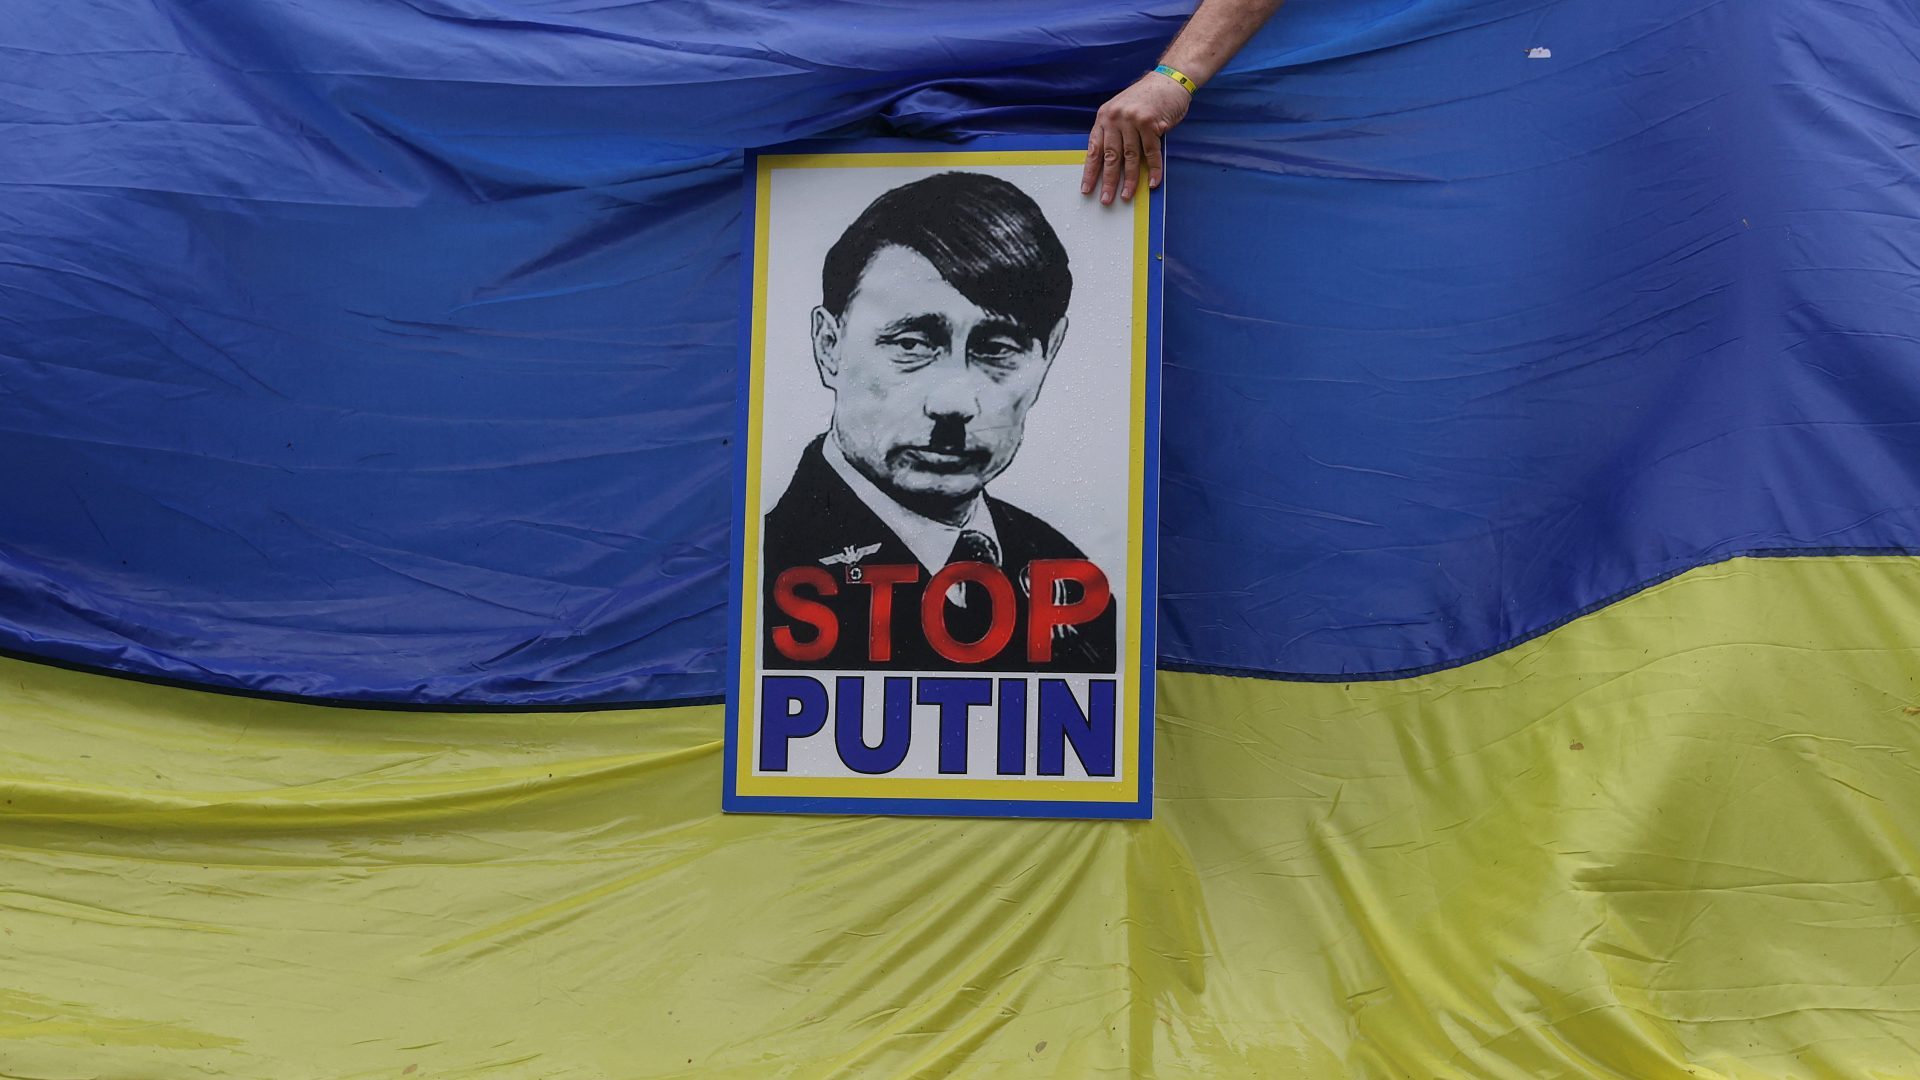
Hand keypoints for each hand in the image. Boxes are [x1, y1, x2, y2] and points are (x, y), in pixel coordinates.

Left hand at [1082, 73, 1190, 203]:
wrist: (1169, 80)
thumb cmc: (1145, 98)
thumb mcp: (1121, 110)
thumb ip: (1114, 131)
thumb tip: (1108, 162)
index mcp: (1104, 116)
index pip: (1094, 149)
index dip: (1090, 171)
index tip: (1087, 189)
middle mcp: (1115, 118)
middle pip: (1110, 156)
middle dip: (1108, 181)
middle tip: (1106, 199)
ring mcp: (1133, 121)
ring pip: (1130, 157)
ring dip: (1130, 180)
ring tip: (1126, 195)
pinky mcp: (1151, 124)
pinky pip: (1151, 153)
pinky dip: (1154, 169)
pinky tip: (1153, 182)